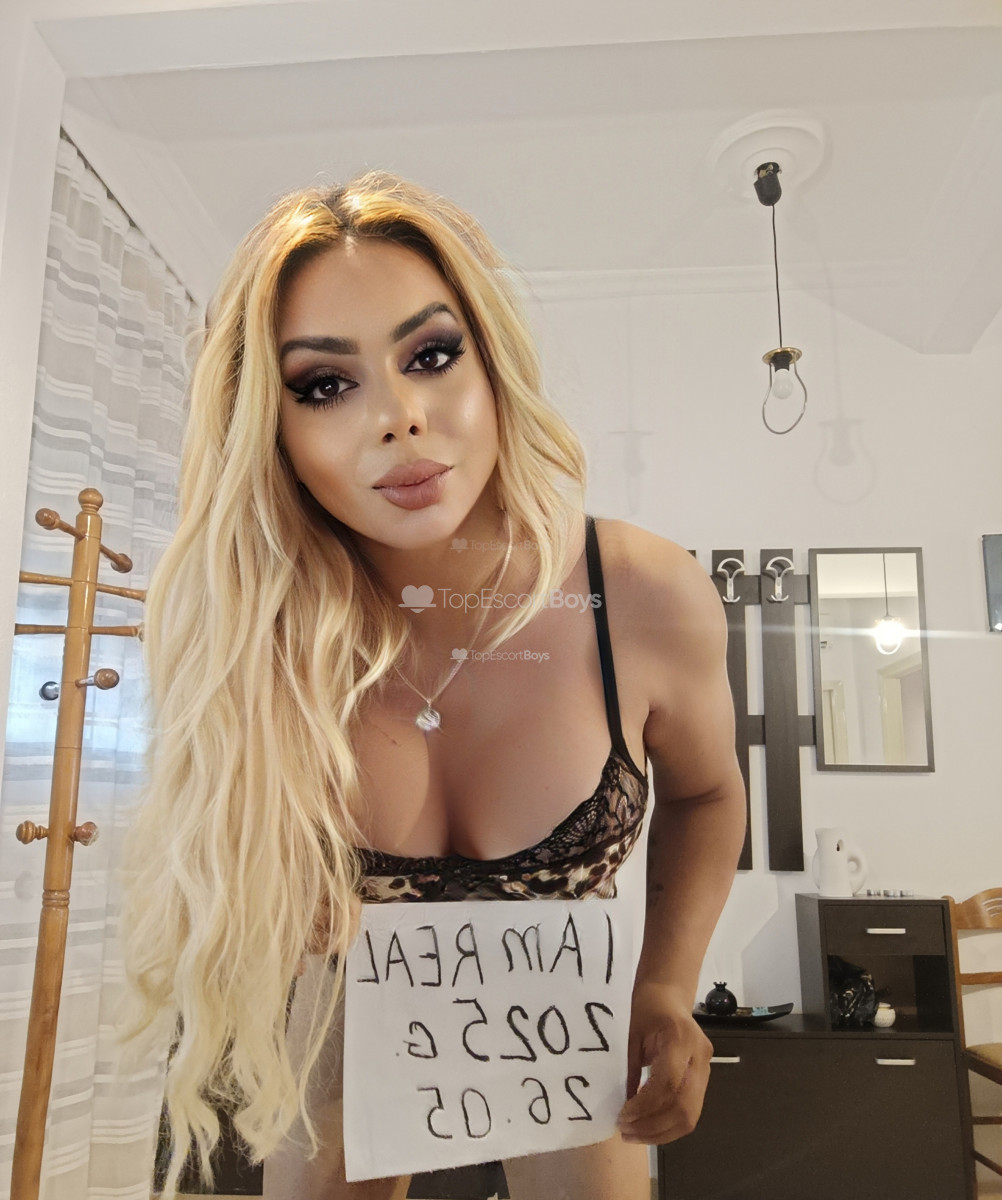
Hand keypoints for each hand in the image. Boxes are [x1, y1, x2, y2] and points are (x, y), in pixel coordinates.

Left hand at [617, 981, 712, 1144]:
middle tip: (626, 1132)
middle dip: (654, 1126)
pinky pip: (691, 1110)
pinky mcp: (705, 1076)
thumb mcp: (632, 1033)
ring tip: (634, 1134)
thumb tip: (624, 1107)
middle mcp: (699, 1055)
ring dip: (662, 1132)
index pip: (668, 1084)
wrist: (669, 994)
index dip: (645, 1106)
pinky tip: (649, 1126)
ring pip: (691, 1115)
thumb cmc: (647, 1007)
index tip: (623, 1116)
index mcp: (680, 1038)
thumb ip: (631, 1070)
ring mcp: (706, 1067)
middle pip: (684, 1106)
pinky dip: (670, 1125)